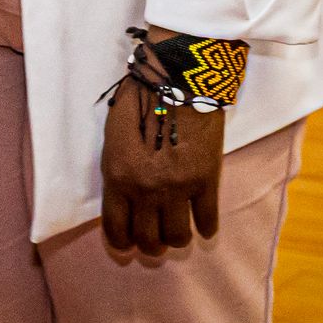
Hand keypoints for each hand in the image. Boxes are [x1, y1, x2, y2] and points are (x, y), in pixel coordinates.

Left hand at [101, 84, 223, 256]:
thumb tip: (123, 197)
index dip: (122, 243)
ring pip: (178, 237)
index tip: (129, 243)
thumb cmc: (139, 98)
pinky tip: (203, 224)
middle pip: (148, 241)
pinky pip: (207, 221)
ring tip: (177, 229)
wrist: (177, 78)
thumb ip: (118, 168)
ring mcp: (178, 188)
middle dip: (151, 245)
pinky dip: (205, 227)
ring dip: (177, 238)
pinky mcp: (206, 181)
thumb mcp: (115, 134)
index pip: (116, 230)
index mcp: (119, 176)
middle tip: (156, 237)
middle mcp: (146, 189)